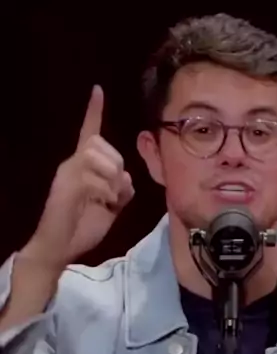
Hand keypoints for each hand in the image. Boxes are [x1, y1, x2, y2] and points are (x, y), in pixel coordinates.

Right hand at [26, 85, 134, 270]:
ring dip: (112, 176)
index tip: (97, 90)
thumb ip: (120, 190)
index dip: (93, 111)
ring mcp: (67, 174)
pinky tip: (106, 204)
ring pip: (96, 155)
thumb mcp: (110, 208)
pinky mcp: (66, 187)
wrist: (59, 248)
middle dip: (117, 163)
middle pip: (100, 142)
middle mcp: (72, 164)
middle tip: (117, 191)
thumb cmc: (82, 228)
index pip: (89, 132)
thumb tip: (126, 178)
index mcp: (82, 166)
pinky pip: (92, 176)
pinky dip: (106, 190)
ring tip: (110, 198)